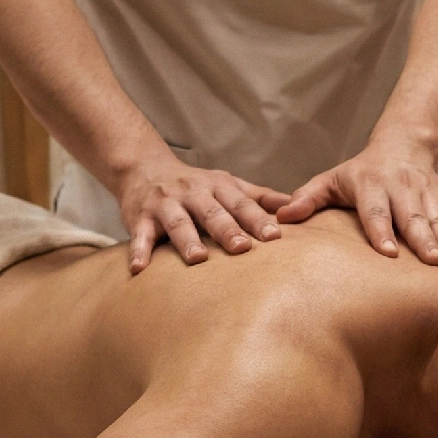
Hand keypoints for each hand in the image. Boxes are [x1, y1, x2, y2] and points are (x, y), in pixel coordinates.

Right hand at [119, 157, 292, 274]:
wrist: (143, 168)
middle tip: (242, 248)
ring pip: (178, 222)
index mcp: (218, 187)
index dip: (258, 219)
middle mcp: (193, 193)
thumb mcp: (228, 184)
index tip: (275, 236)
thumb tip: (297, 205)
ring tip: (198, 258)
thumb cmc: (196, 185)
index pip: (241, 204)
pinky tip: (140, 269)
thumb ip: (260, 197)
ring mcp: (166, 205)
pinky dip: (139, 252)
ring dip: (187, 240)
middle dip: (227, 230)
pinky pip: (139, 235)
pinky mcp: (140, 217)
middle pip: (212, 213)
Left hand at [275, 136, 437, 264]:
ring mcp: (425, 192)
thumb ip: (307, 198)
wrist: (403, 144)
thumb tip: (280, 217)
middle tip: (434, 262)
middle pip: (413, 217)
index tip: (388, 253)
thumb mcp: (332, 179)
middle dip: (424, 240)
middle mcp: (401, 187)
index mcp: (371, 185)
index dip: (382, 231)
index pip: (376, 211)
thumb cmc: (361, 172)